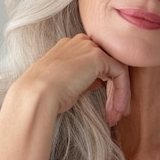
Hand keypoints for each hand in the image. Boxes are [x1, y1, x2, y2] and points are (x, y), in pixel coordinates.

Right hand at [14, 33, 130, 125]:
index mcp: (69, 46)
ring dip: (120, 95)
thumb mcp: (69, 84)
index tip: (108, 107)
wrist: (37, 95)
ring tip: (116, 117)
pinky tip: (117, 110)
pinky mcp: (98, 56)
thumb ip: (86, 79)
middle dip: (115, 92)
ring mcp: (89, 47)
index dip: (105, 85)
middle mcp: (80, 42)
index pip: (96, 62)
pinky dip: (122, 93)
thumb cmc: (47, 95)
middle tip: (116, 114)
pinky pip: (120, 73)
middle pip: (108, 65)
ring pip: (117, 70)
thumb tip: (101, 81)